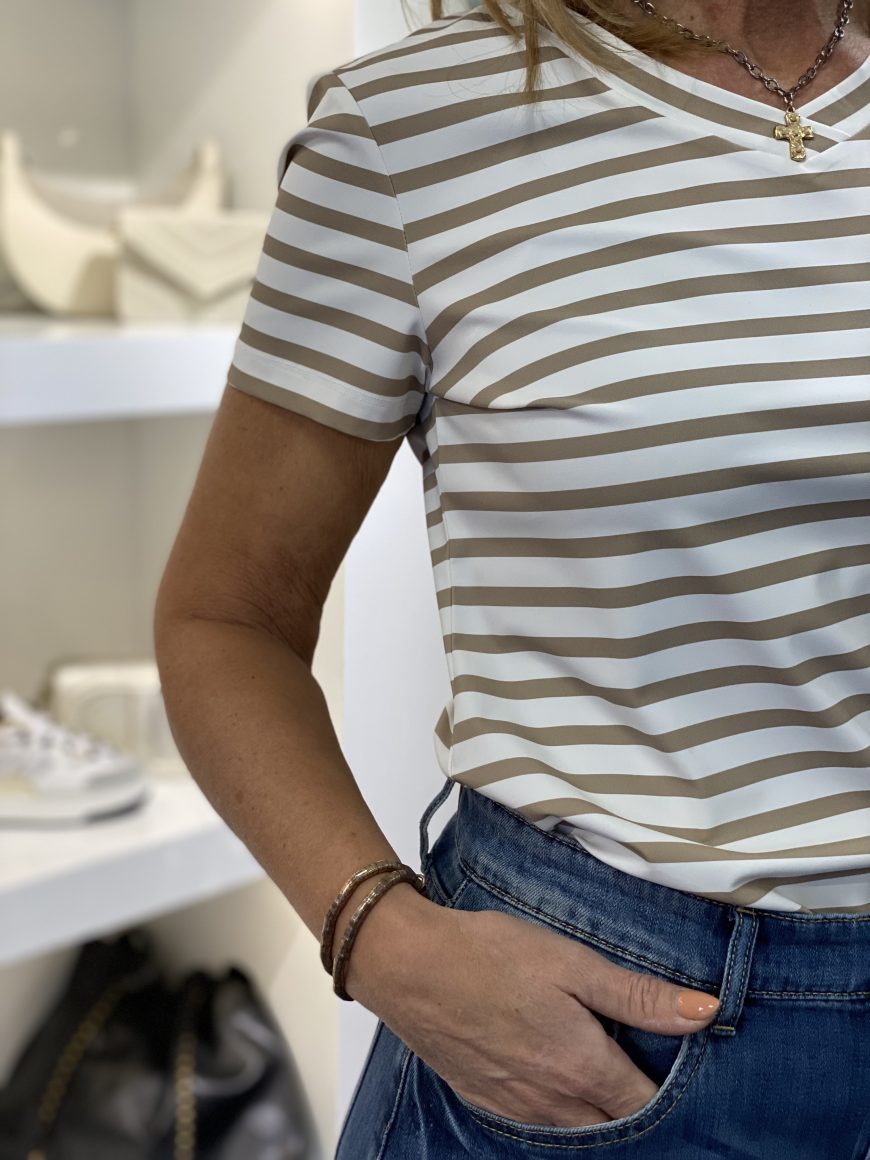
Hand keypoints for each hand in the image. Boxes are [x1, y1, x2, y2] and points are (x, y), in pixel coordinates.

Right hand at [350, 897, 719, 1128]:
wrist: (408, 966)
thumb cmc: (488, 955)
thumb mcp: (571, 962)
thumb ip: (638, 996)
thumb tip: (704, 1014)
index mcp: (583, 1067)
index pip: (648, 1105)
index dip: (673, 1091)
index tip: (681, 1064)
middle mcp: (554, 1102)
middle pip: (616, 1128)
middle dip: (636, 1106)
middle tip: (643, 1065)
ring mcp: (518, 1108)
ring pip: (577, 1130)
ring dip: (597, 1109)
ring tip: (601, 1067)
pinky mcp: (488, 1101)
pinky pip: (539, 1124)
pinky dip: (559, 1109)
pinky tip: (553, 1072)